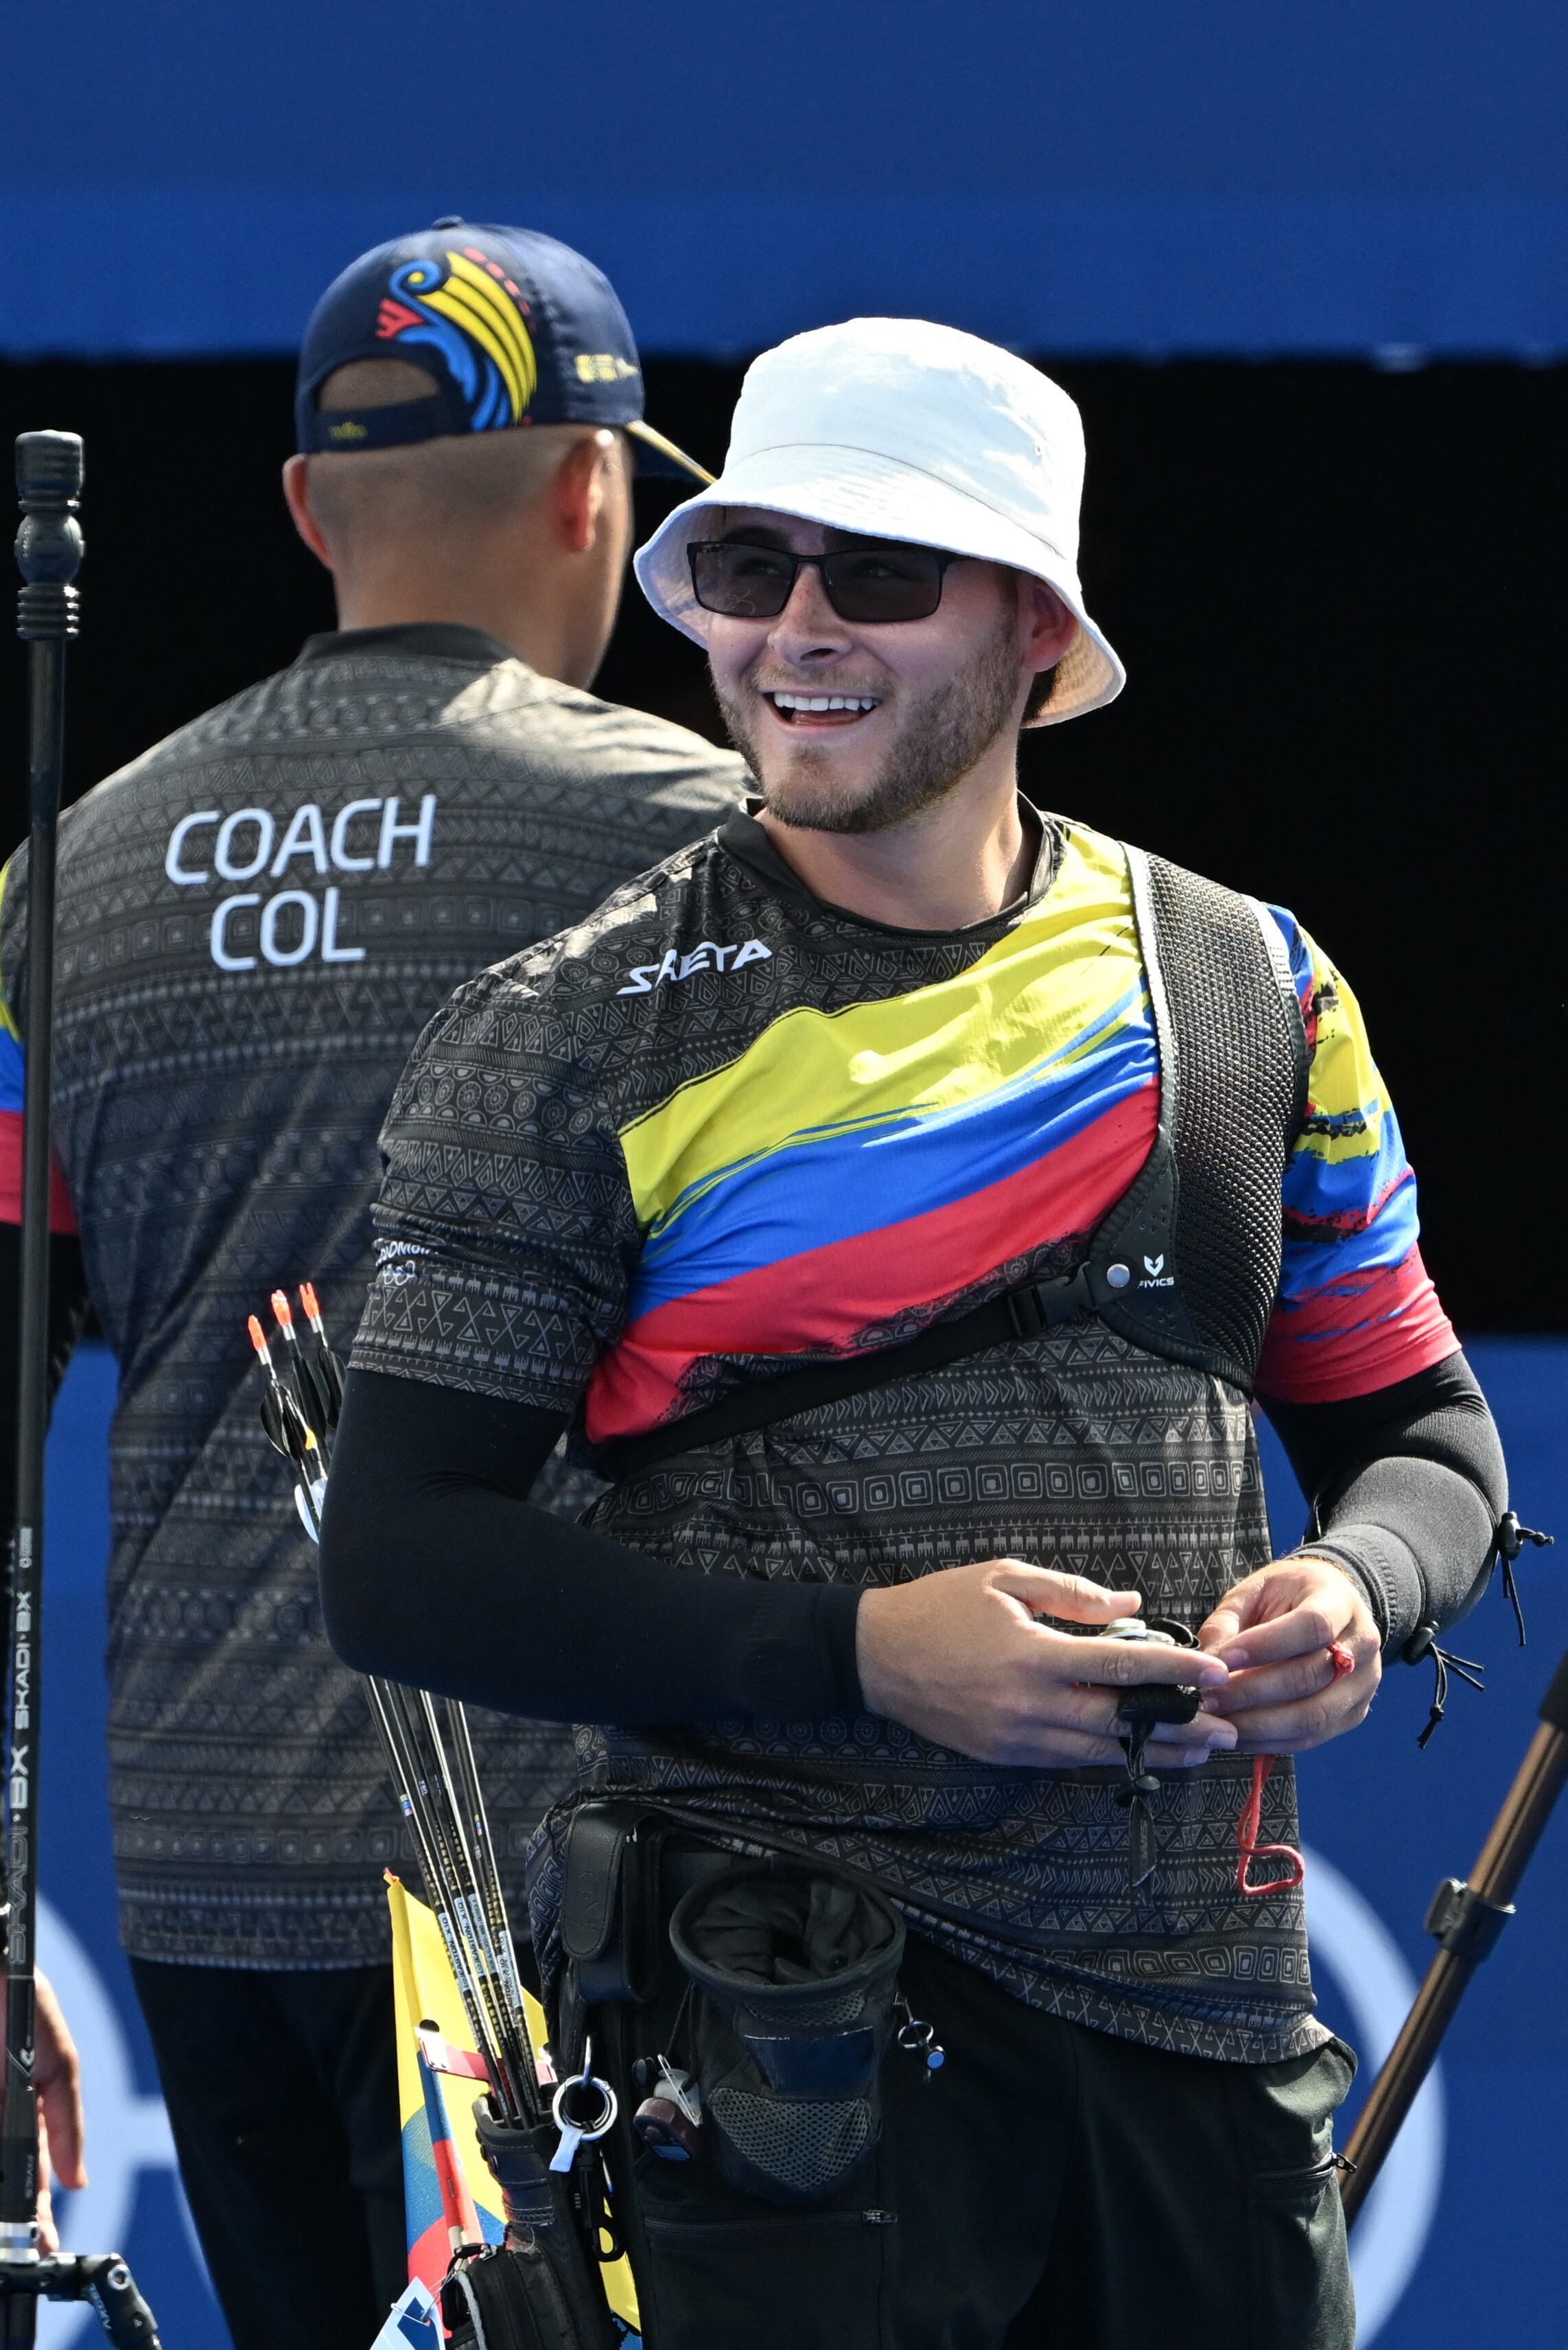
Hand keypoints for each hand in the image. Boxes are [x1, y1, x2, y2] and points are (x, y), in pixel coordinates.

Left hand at [0, 1969, 86, 2254]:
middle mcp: (1, 2109)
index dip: (36, 2205)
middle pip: (5, 2169)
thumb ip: (66, 2120)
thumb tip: (78, 2180)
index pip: (32, 2167)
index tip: (43, 2239)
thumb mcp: (57, 2061)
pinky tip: (2, 2175)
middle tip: (20, 2244)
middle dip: (13, 2209)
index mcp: (23, 2106)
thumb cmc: (21, 1999)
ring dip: (0, 2188)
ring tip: (5, 2224)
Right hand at [856, 1559, 1234, 1767]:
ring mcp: (1015, 1737)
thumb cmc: (940, 1605)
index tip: (1217, 1674)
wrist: (874, 1654)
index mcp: (1034, 1655)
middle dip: (1180, 1728)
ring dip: (1152, 1754)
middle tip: (1229, 1730)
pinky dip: (1106, 1758)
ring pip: (1098, 1752)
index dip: (1174, 1671)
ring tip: (1199, 1751)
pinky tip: (1136, 1755)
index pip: (1122, 1665)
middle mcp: (1029, 1704)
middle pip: (1121, 1724)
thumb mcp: (1005, 1577)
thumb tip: (1133, 1605)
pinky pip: (1065, 1759)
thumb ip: (1072, 1593)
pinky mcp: (1001, 1755)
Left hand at [1197, 1555, 1381, 1751]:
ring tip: (1219, 1721)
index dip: (1266, 1645)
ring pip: (1313, 1716)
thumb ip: (1229, 1621)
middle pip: (1310, 1676)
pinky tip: (1238, 1735)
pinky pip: (1312, 1738)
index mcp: (1339, 1601)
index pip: (1312, 1626)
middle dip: (1252, 1692)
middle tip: (1209, 1698)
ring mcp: (1362, 1684)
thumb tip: (1207, 1662)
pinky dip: (1270, 1742)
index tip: (1224, 1659)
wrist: (1330, 1608)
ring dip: (1259, 1725)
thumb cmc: (1288, 1597)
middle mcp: (1361, 1644)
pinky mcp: (1353, 1714)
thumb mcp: (1255, 1590)